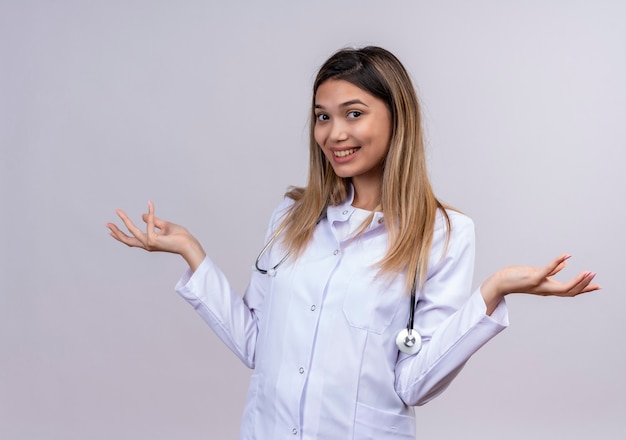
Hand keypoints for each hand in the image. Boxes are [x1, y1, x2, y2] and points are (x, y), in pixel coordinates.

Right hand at [106, 200, 205, 270]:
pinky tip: (150, 205)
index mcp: (149, 242)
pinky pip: (149, 224)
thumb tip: (143, 215)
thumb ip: (154, 221)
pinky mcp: (154, 240)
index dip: (121, 235)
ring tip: (118, 211)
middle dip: (116, 232)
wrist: (189, 244)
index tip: (110, 231)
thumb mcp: (165, 226)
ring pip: (132, 231)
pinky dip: (150, 214)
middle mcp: (147, 245)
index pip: (132, 240)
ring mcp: (150, 244)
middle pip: (127, 239)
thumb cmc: (180, 237)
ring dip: (124, 220)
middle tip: (106, 223)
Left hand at [481, 254, 600, 314]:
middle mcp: (546, 289)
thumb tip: (564, 264)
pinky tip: (566, 256)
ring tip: (588, 272)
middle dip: (585, 286)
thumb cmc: (517, 278)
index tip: (598, 286)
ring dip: (577, 280)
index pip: (570, 291)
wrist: (500, 283)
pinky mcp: (533, 278)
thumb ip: (552, 271)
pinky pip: (548, 271)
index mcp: (549, 288)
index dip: (584, 289)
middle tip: (596, 277)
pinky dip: (558, 263)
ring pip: (564, 287)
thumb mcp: (537, 274)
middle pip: (570, 292)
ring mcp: (540, 285)